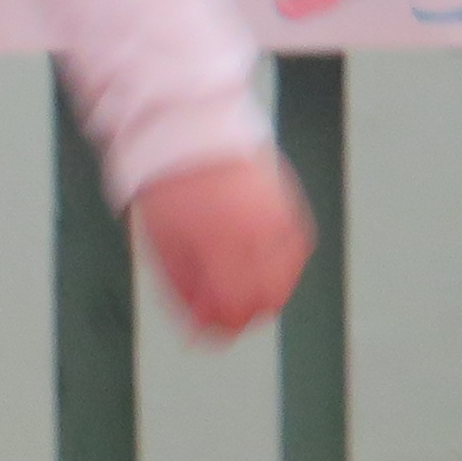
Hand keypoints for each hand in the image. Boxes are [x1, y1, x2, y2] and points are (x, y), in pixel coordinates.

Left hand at [135, 150, 311, 339]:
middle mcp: (255, 232)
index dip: (219, 327)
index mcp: (217, 245)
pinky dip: (282, 263)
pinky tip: (258, 259)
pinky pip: (298, 248)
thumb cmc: (168, 191)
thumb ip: (184, 291)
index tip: (203, 327)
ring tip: (236, 280)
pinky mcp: (289, 201)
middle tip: (220, 306)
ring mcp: (277, 215)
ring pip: (287, 277)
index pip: (234, 308)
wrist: (189, 131)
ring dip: (266, 290)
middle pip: (267, 300)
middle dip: (244, 313)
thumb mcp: (164, 246)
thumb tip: (201, 329)